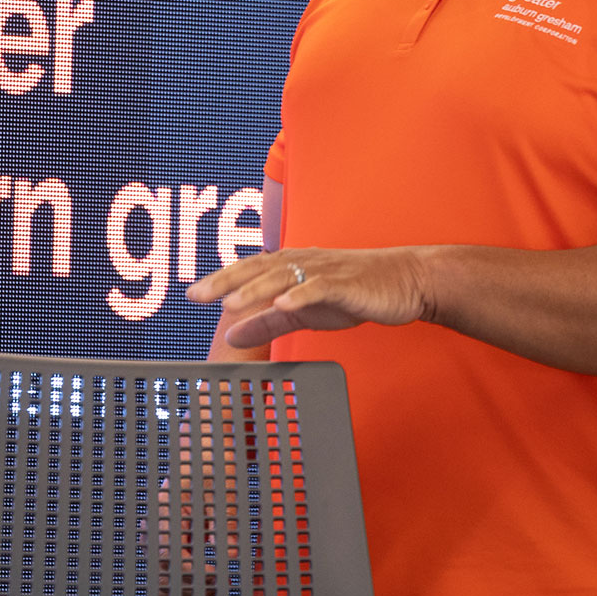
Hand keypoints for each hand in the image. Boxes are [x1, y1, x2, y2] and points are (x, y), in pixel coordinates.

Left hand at [184, 247, 433, 349]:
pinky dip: (301, 294)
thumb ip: (267, 320)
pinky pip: (321, 286)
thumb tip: (231, 333)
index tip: (192, 294)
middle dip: (227, 281)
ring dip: (257, 289)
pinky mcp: (347, 283)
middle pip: (258, 269)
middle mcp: (303, 262)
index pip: (249, 270)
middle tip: (199, 295)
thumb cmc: (352, 293)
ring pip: (284, 276)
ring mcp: (325, 271)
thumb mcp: (303, 311)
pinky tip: (284, 303)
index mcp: (291, 266)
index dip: (220, 280)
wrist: (403, 283)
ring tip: (232, 302)